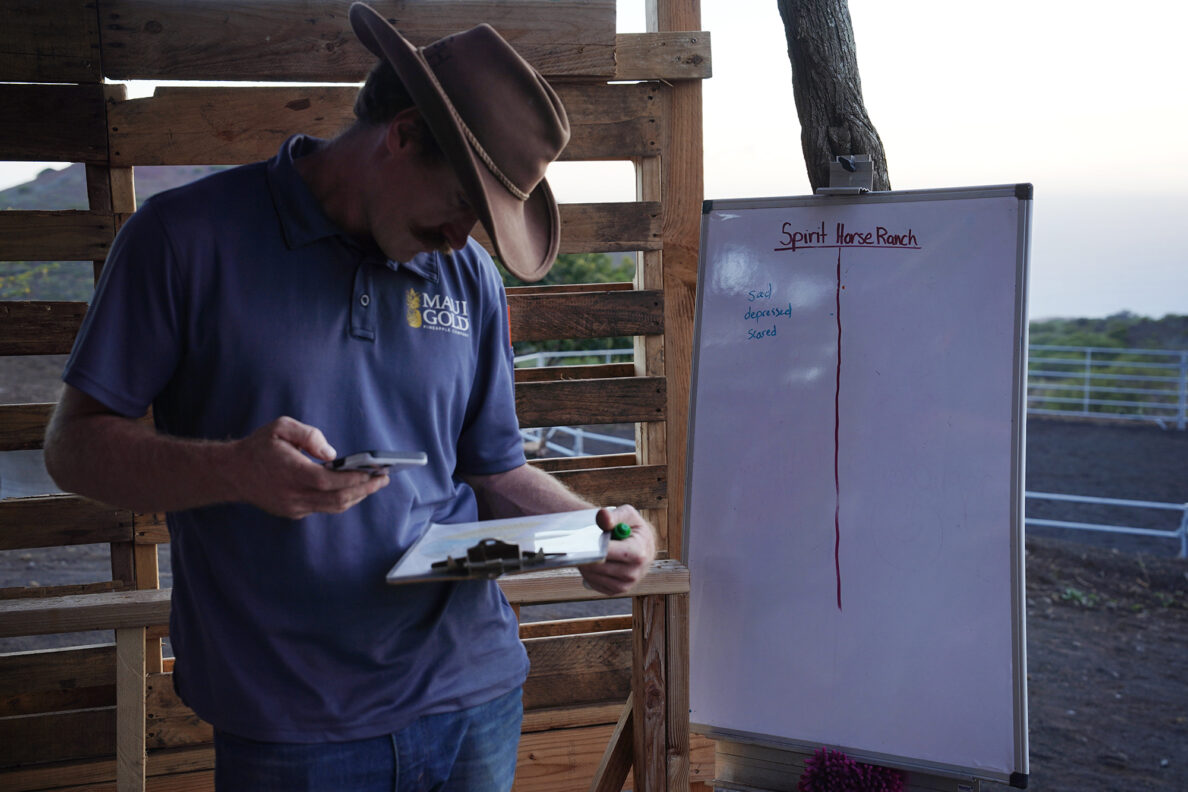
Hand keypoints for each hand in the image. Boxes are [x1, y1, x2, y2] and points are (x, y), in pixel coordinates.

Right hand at [227, 416, 388, 518]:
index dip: (355, 479)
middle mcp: (293, 495)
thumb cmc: (259, 446)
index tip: (375, 471)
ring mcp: (293, 507)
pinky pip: (322, 508)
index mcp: (292, 472)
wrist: (232, 472)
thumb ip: (309, 436)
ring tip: (374, 483)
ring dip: (356, 496)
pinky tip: (353, 488)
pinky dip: (341, 499)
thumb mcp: (281, 427)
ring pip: (333, 507)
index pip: (331, 482)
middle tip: (384, 478)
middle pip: (338, 499)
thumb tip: (332, 454)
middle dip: (365, 489)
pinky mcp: (293, 512)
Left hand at [579, 505, 656, 595]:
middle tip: (577, 545)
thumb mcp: (627, 515)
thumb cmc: (632, 528)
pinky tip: (593, 562)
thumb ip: (613, 515)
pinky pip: (594, 583)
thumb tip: (602, 517)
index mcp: (638, 552)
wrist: (642, 546)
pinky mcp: (617, 591)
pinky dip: (589, 573)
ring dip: (585, 564)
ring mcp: (626, 584)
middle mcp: (634, 572)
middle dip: (585, 554)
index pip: (609, 553)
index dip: (593, 546)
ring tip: (586, 551)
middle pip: (598, 566)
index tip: (580, 539)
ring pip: (594, 576)